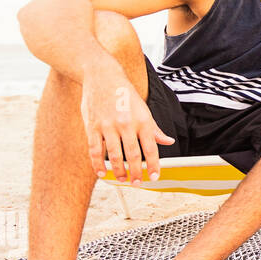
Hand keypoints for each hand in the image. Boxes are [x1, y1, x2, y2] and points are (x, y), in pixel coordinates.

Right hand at [81, 68, 174, 184]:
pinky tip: (102, 173)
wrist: (102, 75)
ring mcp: (108, 126)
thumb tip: (168, 141)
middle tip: (137, 183)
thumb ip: (154, 128)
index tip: (155, 177)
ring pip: (114, 155)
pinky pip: (95, 150)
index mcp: (142, 120)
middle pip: (133, 154)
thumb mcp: (144, 108)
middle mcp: (126, 124)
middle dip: (136, 173)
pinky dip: (97, 164)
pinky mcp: (92, 126)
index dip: (154, 165)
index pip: (151, 148)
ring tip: (122, 179)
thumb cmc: (125, 94)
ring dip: (119, 171)